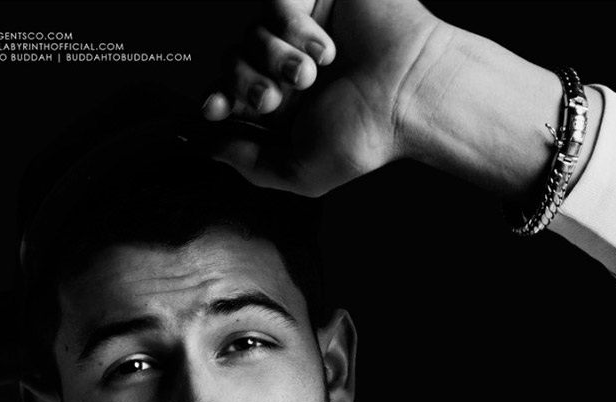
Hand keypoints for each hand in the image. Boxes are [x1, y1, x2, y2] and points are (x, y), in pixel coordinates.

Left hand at [202, 0, 443, 195]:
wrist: (408, 95)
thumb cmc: (362, 137)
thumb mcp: (298, 169)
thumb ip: (248, 162)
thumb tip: (207, 148)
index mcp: (281, 103)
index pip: (227, 92)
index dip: (215, 97)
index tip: (214, 108)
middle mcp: (286, 63)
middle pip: (232, 59)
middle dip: (246, 83)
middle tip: (275, 100)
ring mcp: (301, 27)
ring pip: (251, 30)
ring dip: (275, 58)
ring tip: (310, 75)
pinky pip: (277, 0)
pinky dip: (294, 27)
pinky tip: (323, 49)